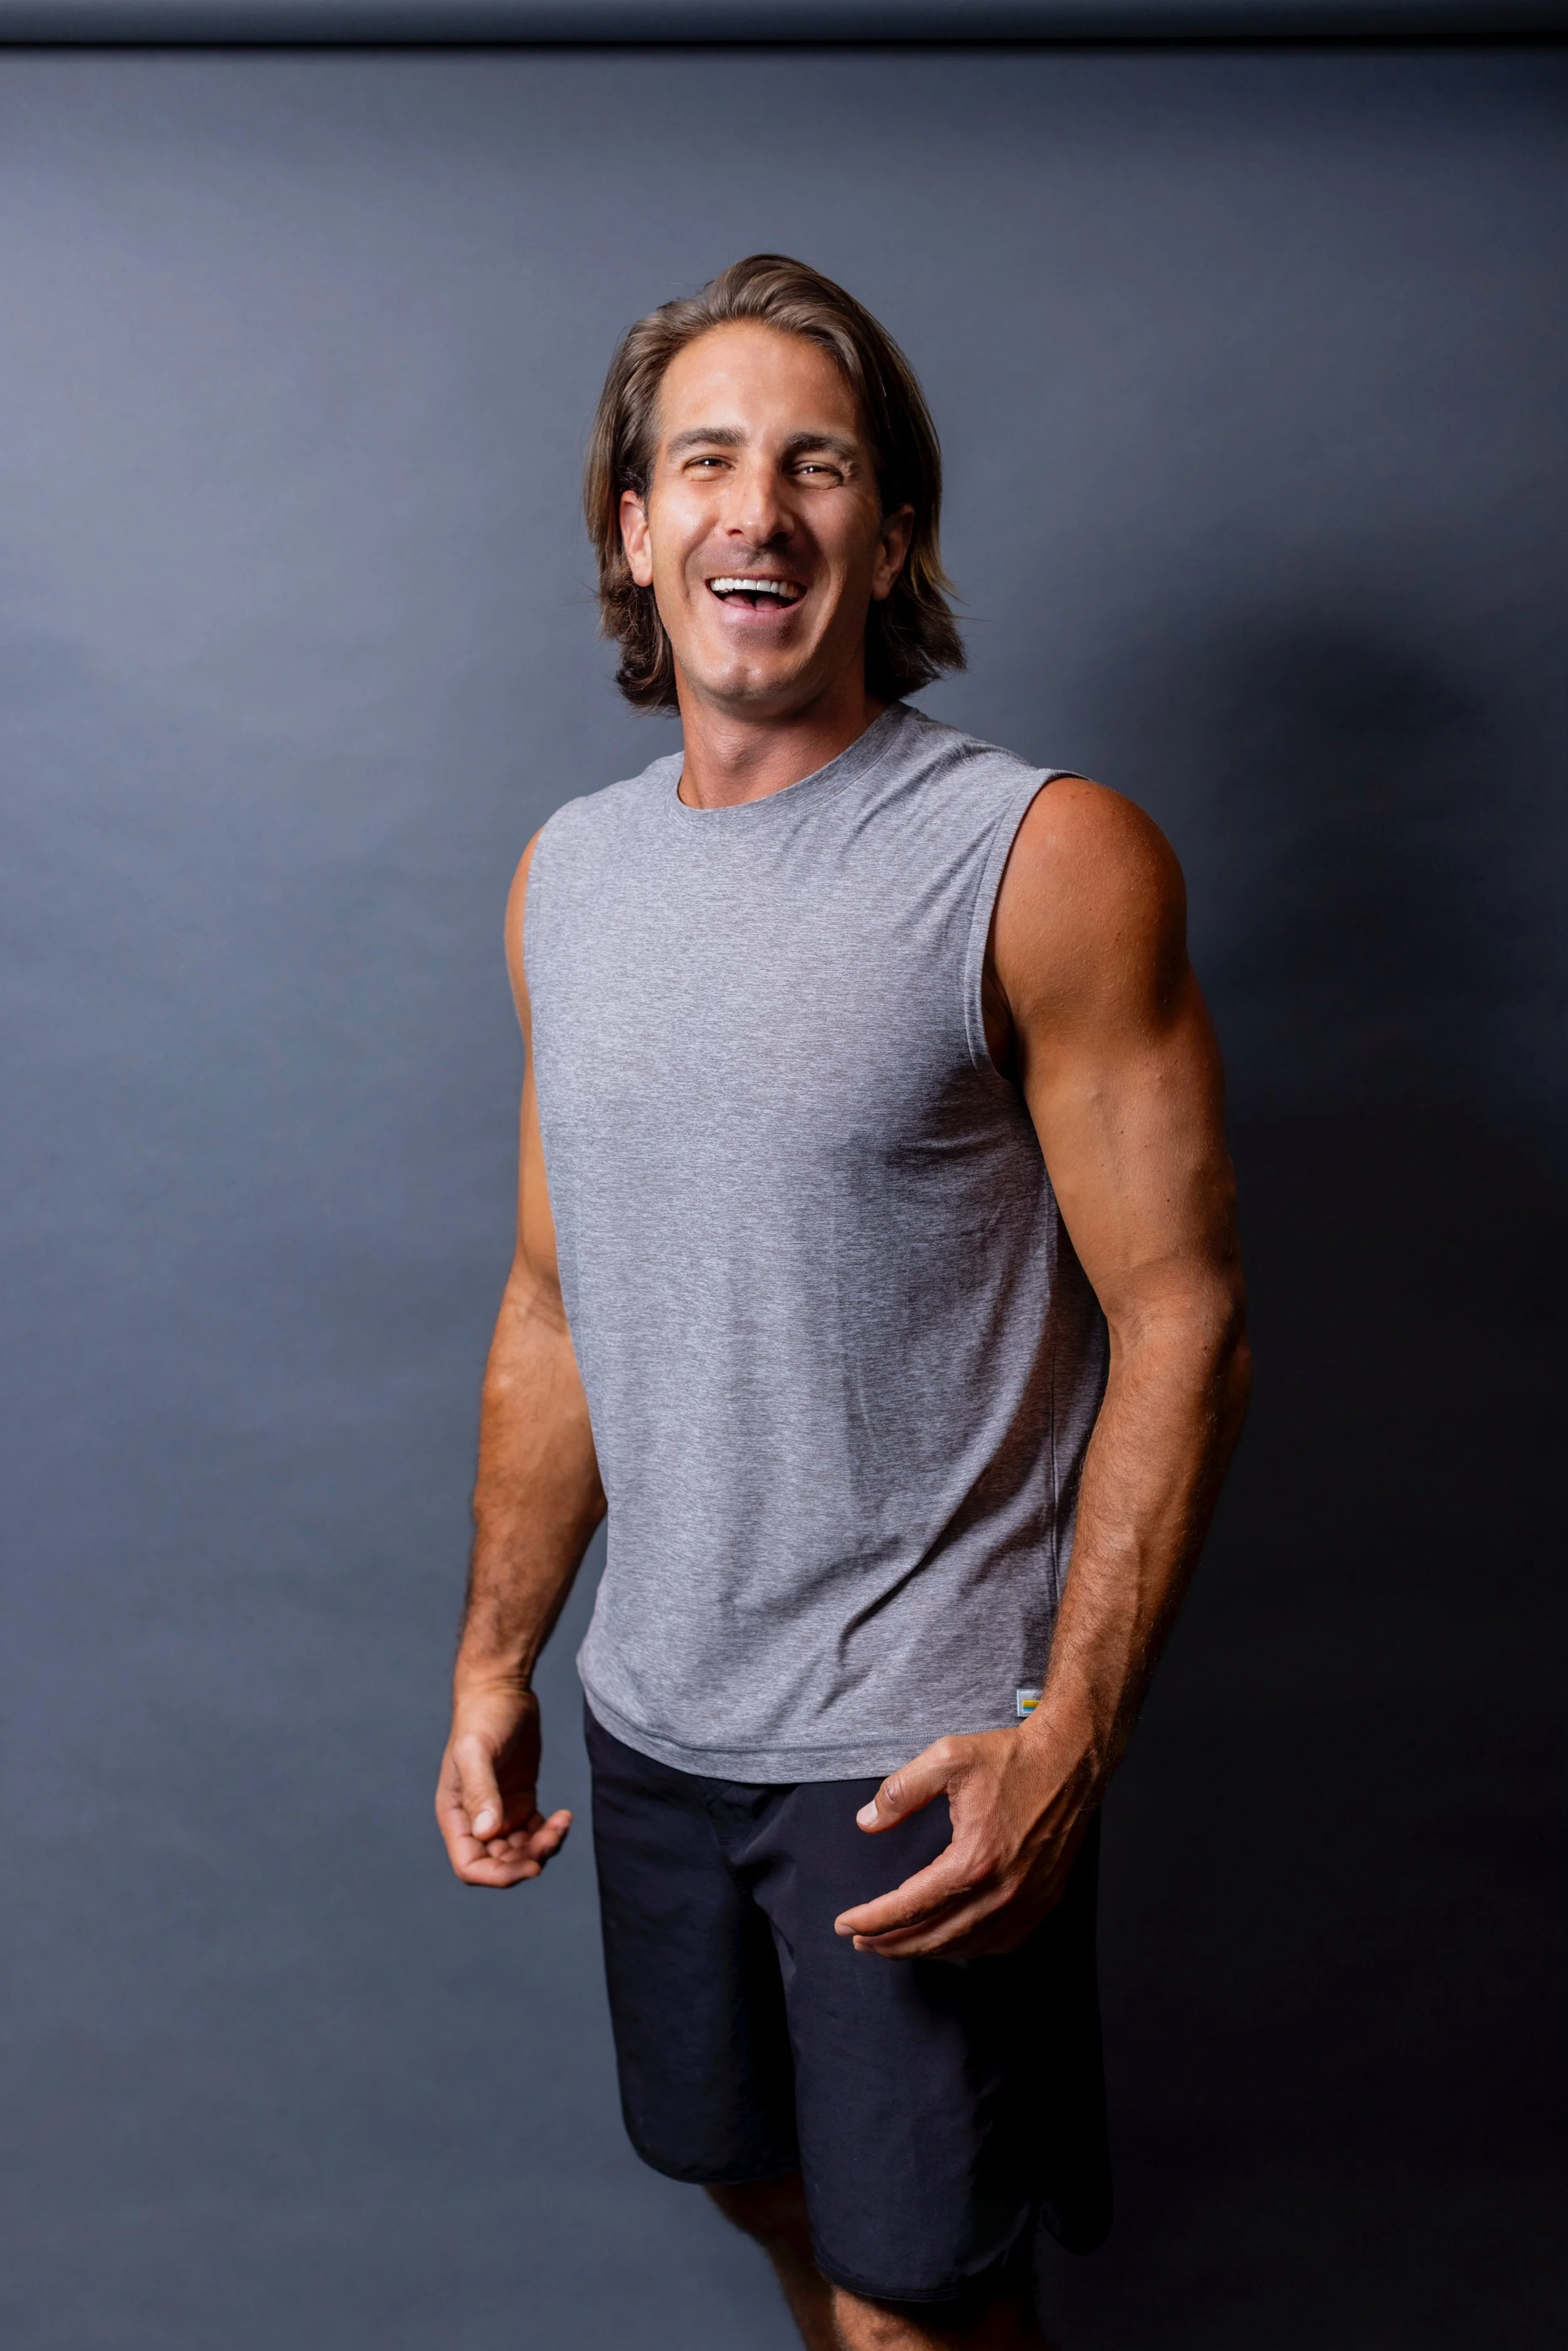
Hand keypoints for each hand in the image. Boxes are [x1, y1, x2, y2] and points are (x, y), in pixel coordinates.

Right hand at [435, 1681, 571, 1888]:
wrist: (501, 1688)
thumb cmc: (481, 1716)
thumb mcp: (476, 1752)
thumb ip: (480, 1792)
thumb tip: (486, 1833)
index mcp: (455, 1815)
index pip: (470, 1866)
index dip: (498, 1876)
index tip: (530, 1866)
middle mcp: (475, 1819)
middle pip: (499, 1863)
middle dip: (526, 1859)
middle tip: (551, 1836)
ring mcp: (499, 1811)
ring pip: (520, 1851)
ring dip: (542, 1847)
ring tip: (561, 1822)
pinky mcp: (521, 1800)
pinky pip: (535, 1832)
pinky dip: (551, 1833)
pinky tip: (564, 1817)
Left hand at [832, 1717, 1099, 1959]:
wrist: (1071, 1761)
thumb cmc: (1013, 1758)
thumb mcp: (947, 1758)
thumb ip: (901, 1791)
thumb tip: (866, 1822)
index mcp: (974, 1859)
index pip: (911, 1906)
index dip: (873, 1919)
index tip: (845, 1924)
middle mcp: (1002, 1891)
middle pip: (935, 1937)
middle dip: (891, 1945)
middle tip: (860, 1942)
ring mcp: (1027, 1901)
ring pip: (967, 1946)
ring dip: (926, 1951)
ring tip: (895, 1943)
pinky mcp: (1044, 1900)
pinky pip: (1000, 1942)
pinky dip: (968, 1948)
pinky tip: (950, 1941)